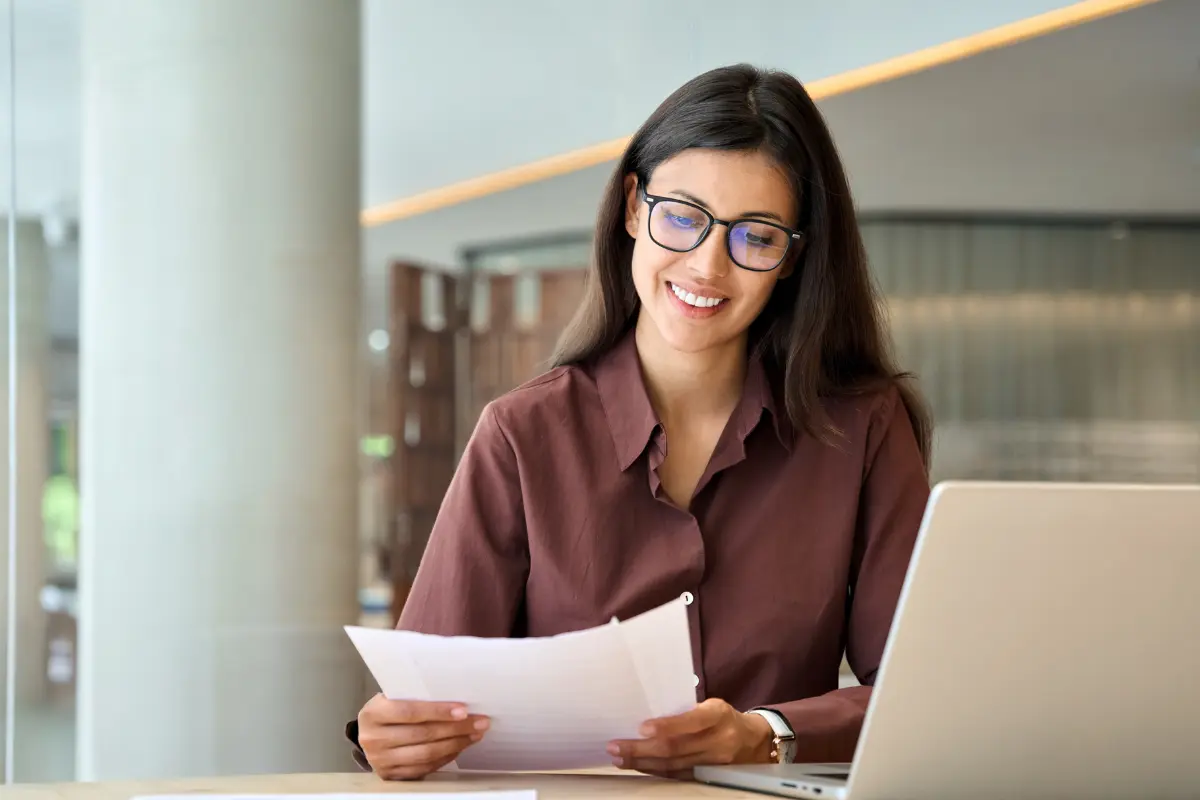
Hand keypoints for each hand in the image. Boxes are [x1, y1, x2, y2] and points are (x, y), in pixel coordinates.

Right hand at [356, 693, 489, 779]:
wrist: (369, 734)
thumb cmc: (387, 710)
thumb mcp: (392, 697)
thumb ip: (416, 697)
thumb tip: (456, 699)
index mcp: (373, 713)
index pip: (409, 711)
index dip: (438, 711)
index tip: (463, 710)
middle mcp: (373, 739)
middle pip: (422, 734)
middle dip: (455, 728)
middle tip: (479, 722)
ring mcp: (381, 761)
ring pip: (426, 754)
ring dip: (455, 743)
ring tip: (474, 734)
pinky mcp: (391, 775)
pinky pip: (425, 768)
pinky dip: (446, 757)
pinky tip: (459, 746)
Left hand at [606, 698, 775, 779]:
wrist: (752, 740)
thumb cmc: (722, 716)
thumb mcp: (711, 705)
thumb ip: (685, 710)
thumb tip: (646, 714)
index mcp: (718, 714)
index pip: (691, 721)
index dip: (666, 726)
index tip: (642, 728)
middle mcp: (718, 740)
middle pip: (675, 748)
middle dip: (641, 749)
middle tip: (615, 746)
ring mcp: (714, 762)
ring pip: (672, 766)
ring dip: (642, 762)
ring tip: (619, 758)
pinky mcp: (707, 776)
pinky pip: (677, 775)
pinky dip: (654, 771)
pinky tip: (638, 766)